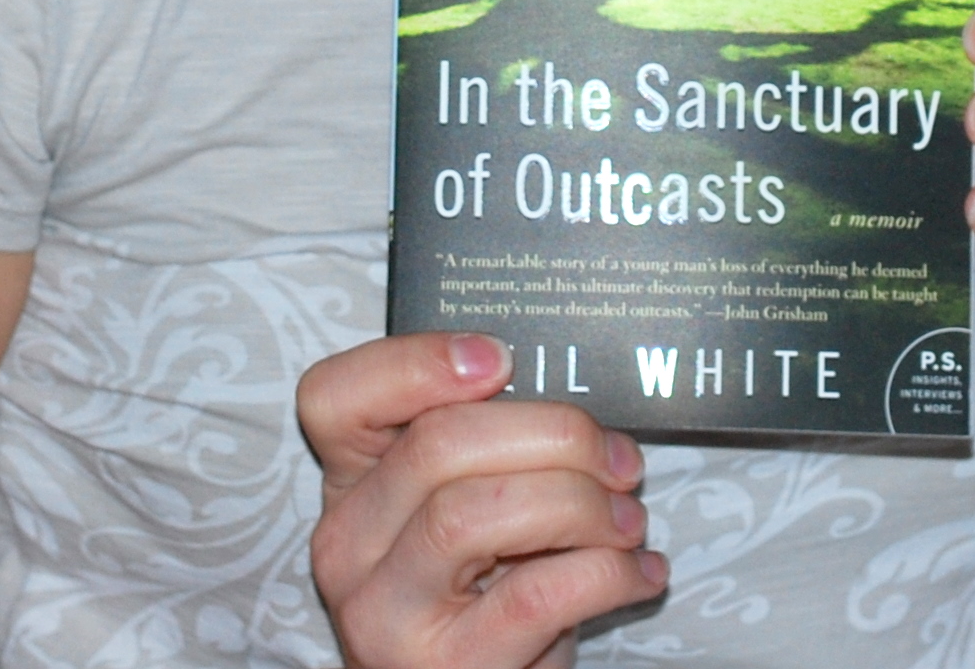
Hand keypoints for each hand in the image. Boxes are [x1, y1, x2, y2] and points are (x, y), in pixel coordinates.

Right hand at [298, 332, 665, 668]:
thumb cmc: (484, 591)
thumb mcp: (461, 508)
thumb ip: (479, 445)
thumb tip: (565, 399)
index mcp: (348, 485)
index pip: (335, 397)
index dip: (415, 362)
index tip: (502, 358)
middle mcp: (348, 548)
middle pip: (434, 444)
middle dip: (551, 434)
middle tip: (617, 456)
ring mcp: (387, 616)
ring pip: (476, 513)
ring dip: (579, 503)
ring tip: (628, 518)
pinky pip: (535, 594)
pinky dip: (605, 571)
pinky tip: (639, 571)